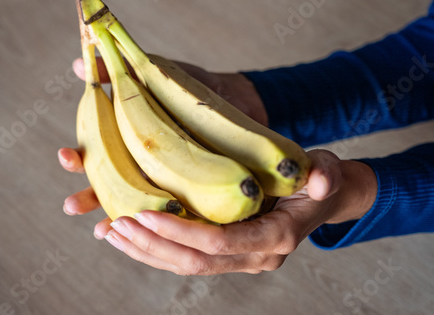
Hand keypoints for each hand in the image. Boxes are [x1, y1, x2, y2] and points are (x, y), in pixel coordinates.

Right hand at [60, 56, 268, 237]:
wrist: (232, 98)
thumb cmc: (187, 88)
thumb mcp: (153, 74)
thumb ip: (117, 71)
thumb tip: (77, 63)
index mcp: (127, 139)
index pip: (95, 153)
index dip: (77, 157)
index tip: (64, 156)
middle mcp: (140, 165)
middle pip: (107, 186)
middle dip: (86, 197)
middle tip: (70, 206)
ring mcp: (163, 181)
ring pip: (133, 205)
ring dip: (113, 217)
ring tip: (99, 229)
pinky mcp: (190, 191)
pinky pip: (171, 213)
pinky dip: (158, 225)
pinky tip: (144, 236)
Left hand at [60, 146, 375, 275]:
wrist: (320, 198)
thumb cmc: (319, 180)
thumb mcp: (326, 171)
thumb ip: (325, 175)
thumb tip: (323, 181)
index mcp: (274, 238)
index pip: (219, 243)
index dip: (180, 232)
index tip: (144, 215)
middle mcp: (254, 256)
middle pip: (194, 261)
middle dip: (152, 245)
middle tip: (115, 225)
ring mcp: (238, 258)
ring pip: (184, 264)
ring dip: (145, 251)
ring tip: (110, 231)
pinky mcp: (224, 251)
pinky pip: (186, 256)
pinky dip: (155, 247)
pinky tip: (128, 234)